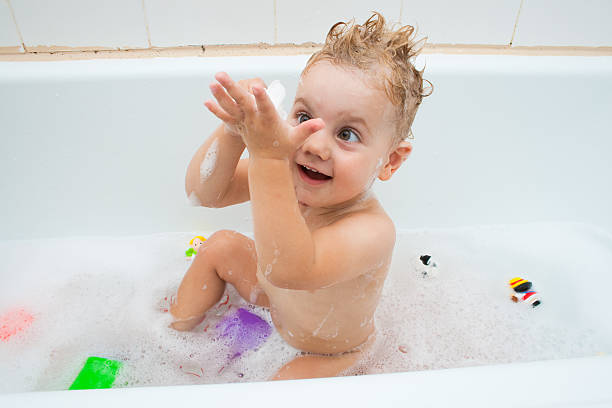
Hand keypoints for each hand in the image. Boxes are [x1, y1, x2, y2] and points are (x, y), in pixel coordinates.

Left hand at [209, 72, 323, 159]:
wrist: (267, 161)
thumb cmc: (283, 146)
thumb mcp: (297, 139)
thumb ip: (308, 129)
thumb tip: (322, 123)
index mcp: (269, 122)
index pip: (265, 108)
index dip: (262, 97)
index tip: (256, 87)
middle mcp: (254, 122)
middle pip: (242, 103)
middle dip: (232, 88)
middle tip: (221, 75)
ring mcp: (245, 124)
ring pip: (231, 108)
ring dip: (221, 95)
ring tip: (212, 82)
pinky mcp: (238, 126)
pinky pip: (225, 117)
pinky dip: (216, 110)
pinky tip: (206, 100)